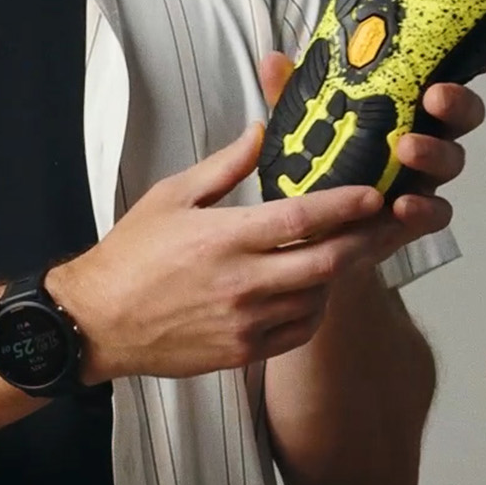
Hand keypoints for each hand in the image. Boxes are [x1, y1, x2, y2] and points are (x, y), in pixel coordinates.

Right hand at [47, 129, 393, 384]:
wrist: (99, 320)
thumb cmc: (132, 253)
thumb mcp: (172, 195)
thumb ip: (224, 166)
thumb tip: (261, 132)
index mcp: (225, 237)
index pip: (303, 218)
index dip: (345, 205)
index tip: (373, 194)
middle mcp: (242, 282)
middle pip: (327, 262)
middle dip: (366, 242)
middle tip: (387, 225)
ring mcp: (246, 322)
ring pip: (318, 299)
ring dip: (339, 275)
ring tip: (349, 252)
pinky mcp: (243, 351)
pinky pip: (299, 332)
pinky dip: (315, 310)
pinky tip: (313, 290)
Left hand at [257, 42, 485, 227]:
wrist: (311, 234)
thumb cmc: (315, 161)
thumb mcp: (297, 121)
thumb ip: (291, 93)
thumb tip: (274, 59)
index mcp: (404, 101)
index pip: (446, 72)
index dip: (477, 55)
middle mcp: (424, 132)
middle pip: (461, 113)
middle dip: (457, 101)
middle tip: (436, 94)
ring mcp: (424, 176)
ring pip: (452, 159)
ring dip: (436, 151)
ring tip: (408, 148)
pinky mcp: (416, 215)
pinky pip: (437, 212)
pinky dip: (425, 209)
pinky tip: (404, 205)